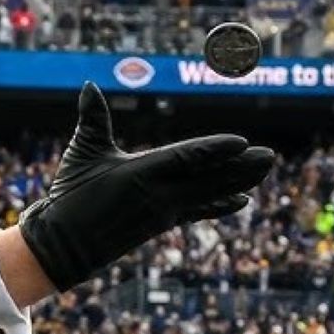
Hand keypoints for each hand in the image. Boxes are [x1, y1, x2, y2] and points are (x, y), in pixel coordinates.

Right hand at [17, 81, 275, 291]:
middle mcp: (157, 196)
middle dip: (240, 168)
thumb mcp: (82, 153)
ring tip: (265, 170)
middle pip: (206, 179)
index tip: (241, 142)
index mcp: (139, 175)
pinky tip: (241, 201)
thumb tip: (88, 85)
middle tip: (270, 156)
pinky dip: (219, 205)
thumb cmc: (70, 197)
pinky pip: (197, 211)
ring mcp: (162, 212)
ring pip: (208, 194)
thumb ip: (92, 119)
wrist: (64, 248)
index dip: (214, 150)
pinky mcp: (161, 224)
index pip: (185, 158)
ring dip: (238, 182)